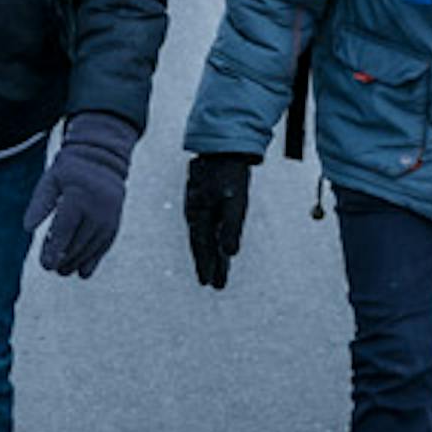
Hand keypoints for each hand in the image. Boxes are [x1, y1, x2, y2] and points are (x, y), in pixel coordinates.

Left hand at [24, 112, 136, 278]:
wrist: (102, 158)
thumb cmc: (69, 170)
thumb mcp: (50, 180)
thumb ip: (40, 203)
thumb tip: (27, 228)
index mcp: (79, 196)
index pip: (65, 229)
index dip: (55, 249)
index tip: (46, 265)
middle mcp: (98, 207)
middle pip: (79, 241)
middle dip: (65, 258)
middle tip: (52, 268)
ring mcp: (110, 216)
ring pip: (93, 246)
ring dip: (78, 261)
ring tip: (64, 270)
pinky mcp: (116, 221)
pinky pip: (105, 244)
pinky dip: (94, 259)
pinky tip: (83, 271)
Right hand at [184, 153, 253, 289]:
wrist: (223, 146)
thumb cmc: (230, 174)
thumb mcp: (234, 202)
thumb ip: (231, 228)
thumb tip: (230, 254)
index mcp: (199, 214)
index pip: (202, 246)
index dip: (206, 265)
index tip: (208, 284)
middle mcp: (196, 213)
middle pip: (203, 244)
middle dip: (209, 264)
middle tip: (215, 285)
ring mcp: (200, 206)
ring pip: (205, 235)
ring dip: (211, 253)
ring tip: (216, 270)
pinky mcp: (207, 200)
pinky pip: (207, 224)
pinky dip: (212, 238)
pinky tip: (215, 243)